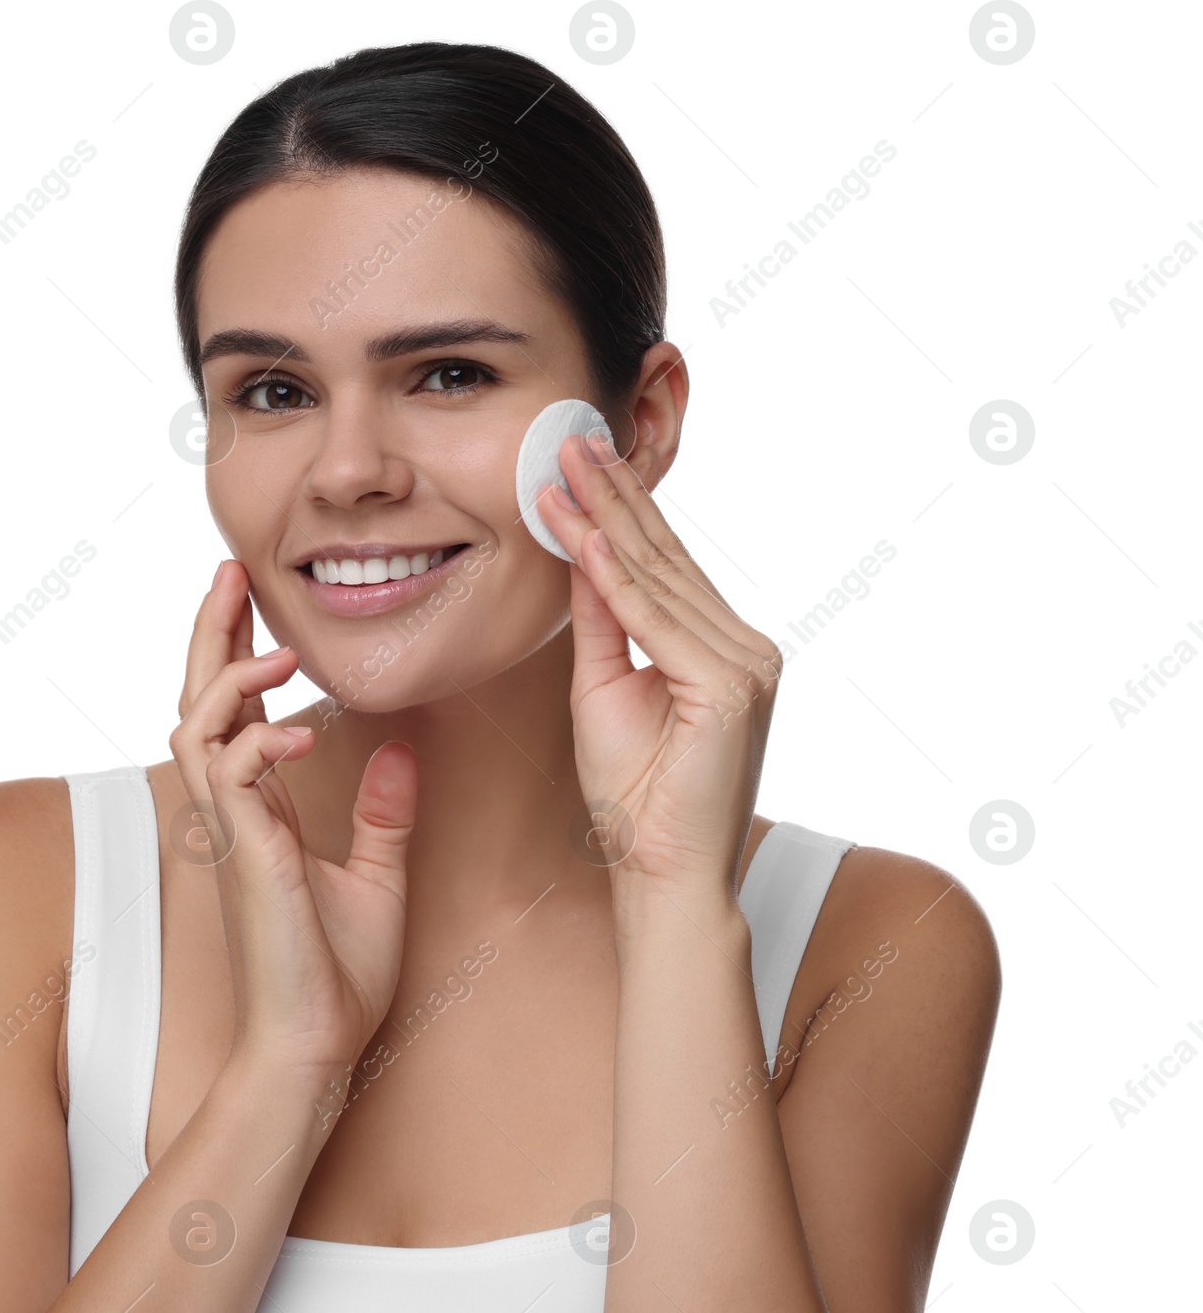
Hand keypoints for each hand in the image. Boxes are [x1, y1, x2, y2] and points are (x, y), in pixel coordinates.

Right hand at [170, 560, 417, 1086]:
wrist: (315, 1047)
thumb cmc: (335, 975)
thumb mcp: (376, 877)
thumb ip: (382, 814)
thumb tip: (400, 754)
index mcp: (260, 811)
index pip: (235, 710)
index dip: (237, 650)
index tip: (250, 597)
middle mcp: (233, 813)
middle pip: (198, 699)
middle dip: (210, 632)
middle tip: (229, 572)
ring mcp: (230, 833)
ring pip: (195, 726)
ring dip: (230, 677)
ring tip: (275, 648)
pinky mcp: (243, 855)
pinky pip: (228, 776)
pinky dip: (256, 741)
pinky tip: (294, 731)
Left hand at [535, 432, 782, 908]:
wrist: (664, 874)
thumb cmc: (635, 798)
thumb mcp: (604, 689)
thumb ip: (602, 623)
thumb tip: (583, 552)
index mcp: (724, 648)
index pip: (664, 566)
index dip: (620, 512)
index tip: (581, 462)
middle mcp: (747, 647)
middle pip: (666, 559)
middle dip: (614, 496)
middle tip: (572, 439)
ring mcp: (747, 665)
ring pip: (659, 580)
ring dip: (606, 520)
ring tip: (565, 468)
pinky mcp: (732, 688)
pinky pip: (657, 622)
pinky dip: (615, 578)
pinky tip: (583, 535)